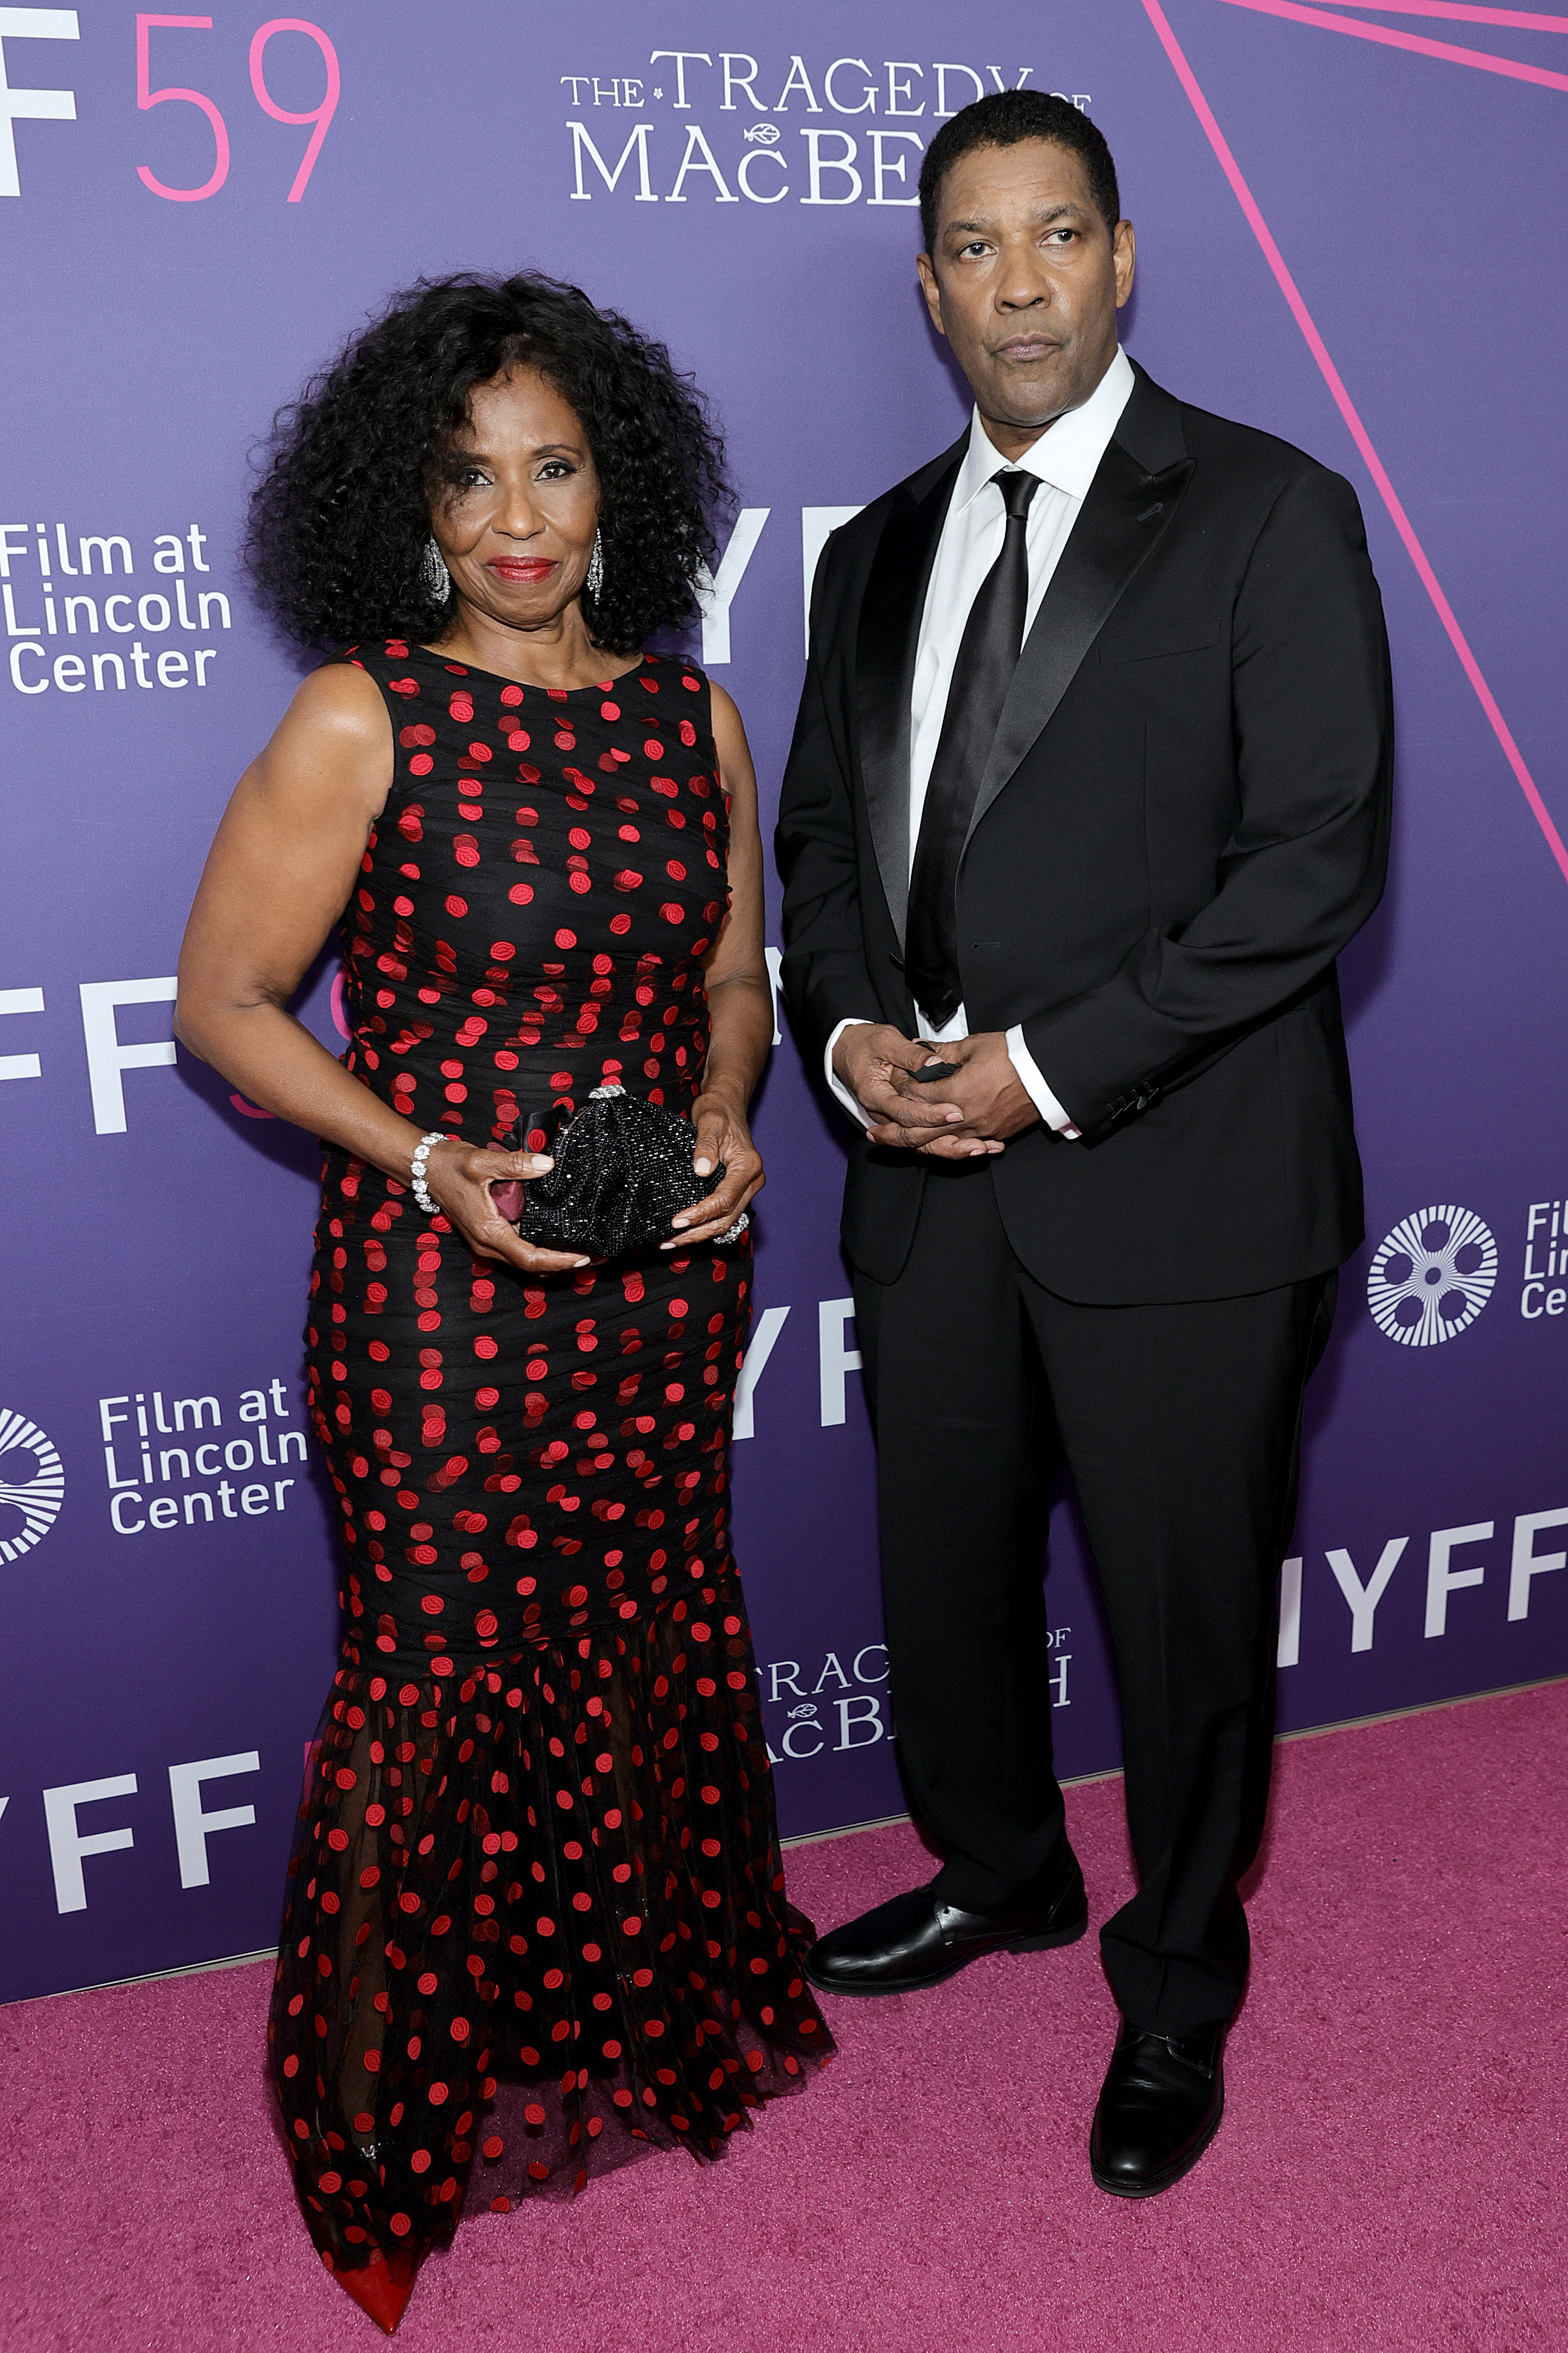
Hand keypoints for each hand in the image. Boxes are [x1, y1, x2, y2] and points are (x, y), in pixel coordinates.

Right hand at [418, 1140, 589, 1272]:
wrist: (425, 1167)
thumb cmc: (450, 1165)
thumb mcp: (482, 1160)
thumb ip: (516, 1164)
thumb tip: (548, 1165)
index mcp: (489, 1232)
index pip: (530, 1257)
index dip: (559, 1261)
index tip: (583, 1257)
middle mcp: (488, 1244)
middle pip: (531, 1265)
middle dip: (563, 1264)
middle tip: (594, 1255)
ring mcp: (487, 1242)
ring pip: (525, 1260)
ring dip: (552, 1259)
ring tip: (582, 1250)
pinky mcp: (488, 1235)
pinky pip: (518, 1249)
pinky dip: (540, 1250)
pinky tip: (558, 1238)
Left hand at [664, 1089, 763, 1247]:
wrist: (727, 1105)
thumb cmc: (718, 1111)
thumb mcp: (709, 1121)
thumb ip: (705, 1145)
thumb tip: (701, 1170)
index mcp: (748, 1166)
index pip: (725, 1199)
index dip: (701, 1213)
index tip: (678, 1221)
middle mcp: (752, 1181)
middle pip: (726, 1218)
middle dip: (697, 1232)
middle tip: (669, 1240)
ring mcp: (745, 1188)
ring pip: (725, 1222)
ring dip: (699, 1234)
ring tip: (671, 1241)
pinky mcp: (735, 1191)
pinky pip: (722, 1215)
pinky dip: (703, 1226)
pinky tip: (684, 1232)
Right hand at [836, 1022, 1000, 1159]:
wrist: (847, 1050)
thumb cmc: (864, 1044)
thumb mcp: (885, 1041)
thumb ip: (910, 1054)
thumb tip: (933, 1062)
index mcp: (875, 1096)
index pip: (904, 1113)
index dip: (930, 1115)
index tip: (955, 1111)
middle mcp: (883, 1115)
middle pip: (914, 1139)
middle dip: (947, 1141)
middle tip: (976, 1141)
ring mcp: (893, 1122)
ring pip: (922, 1146)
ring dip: (953, 1150)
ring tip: (982, 1148)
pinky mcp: (904, 1122)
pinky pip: (927, 1140)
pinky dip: (951, 1145)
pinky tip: (977, 1145)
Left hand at [866, 1030, 1041, 1155]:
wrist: (1048, 1073)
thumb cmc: (1014, 1056)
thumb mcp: (974, 1046)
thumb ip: (943, 1051)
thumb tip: (921, 1050)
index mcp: (955, 1092)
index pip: (915, 1096)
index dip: (901, 1088)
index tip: (893, 1082)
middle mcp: (963, 1117)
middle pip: (918, 1131)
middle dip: (893, 1134)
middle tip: (873, 1135)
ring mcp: (978, 1129)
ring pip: (938, 1144)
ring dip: (915, 1146)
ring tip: (897, 1145)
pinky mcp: (992, 1134)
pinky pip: (963, 1147)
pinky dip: (946, 1148)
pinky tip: (934, 1148)